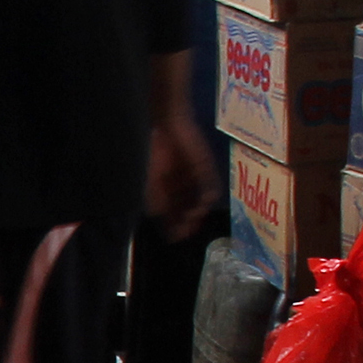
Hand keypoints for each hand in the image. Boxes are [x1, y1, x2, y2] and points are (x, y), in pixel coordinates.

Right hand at [146, 112, 221, 241]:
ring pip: (200, 201)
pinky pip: (211, 185)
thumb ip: (156, 200)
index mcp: (168, 190)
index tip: (175, 237)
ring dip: (198, 211)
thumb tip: (158, 218)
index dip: (175, 227)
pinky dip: (209, 195)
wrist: (167, 125)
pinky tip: (204, 200)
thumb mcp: (151, 180)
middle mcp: (183, 187)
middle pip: (188, 211)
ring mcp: (196, 178)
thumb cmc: (155, 151)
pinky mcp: (206, 168)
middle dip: (188, 223)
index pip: (174, 215)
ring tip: (194, 216)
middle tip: (187, 231)